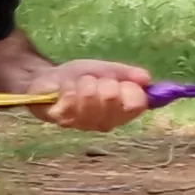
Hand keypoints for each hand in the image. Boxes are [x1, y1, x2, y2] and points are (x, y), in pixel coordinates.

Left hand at [32, 58, 154, 131]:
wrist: (47, 78)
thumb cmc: (80, 77)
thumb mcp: (108, 70)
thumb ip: (128, 74)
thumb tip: (147, 79)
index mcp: (122, 111)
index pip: (137, 104)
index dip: (130, 89)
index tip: (119, 81)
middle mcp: (105, 122)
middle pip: (112, 98)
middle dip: (102, 81)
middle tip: (94, 80)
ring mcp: (83, 123)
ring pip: (91, 97)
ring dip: (84, 82)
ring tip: (79, 82)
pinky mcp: (62, 119)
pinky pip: (71, 99)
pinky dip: (69, 86)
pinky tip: (66, 87)